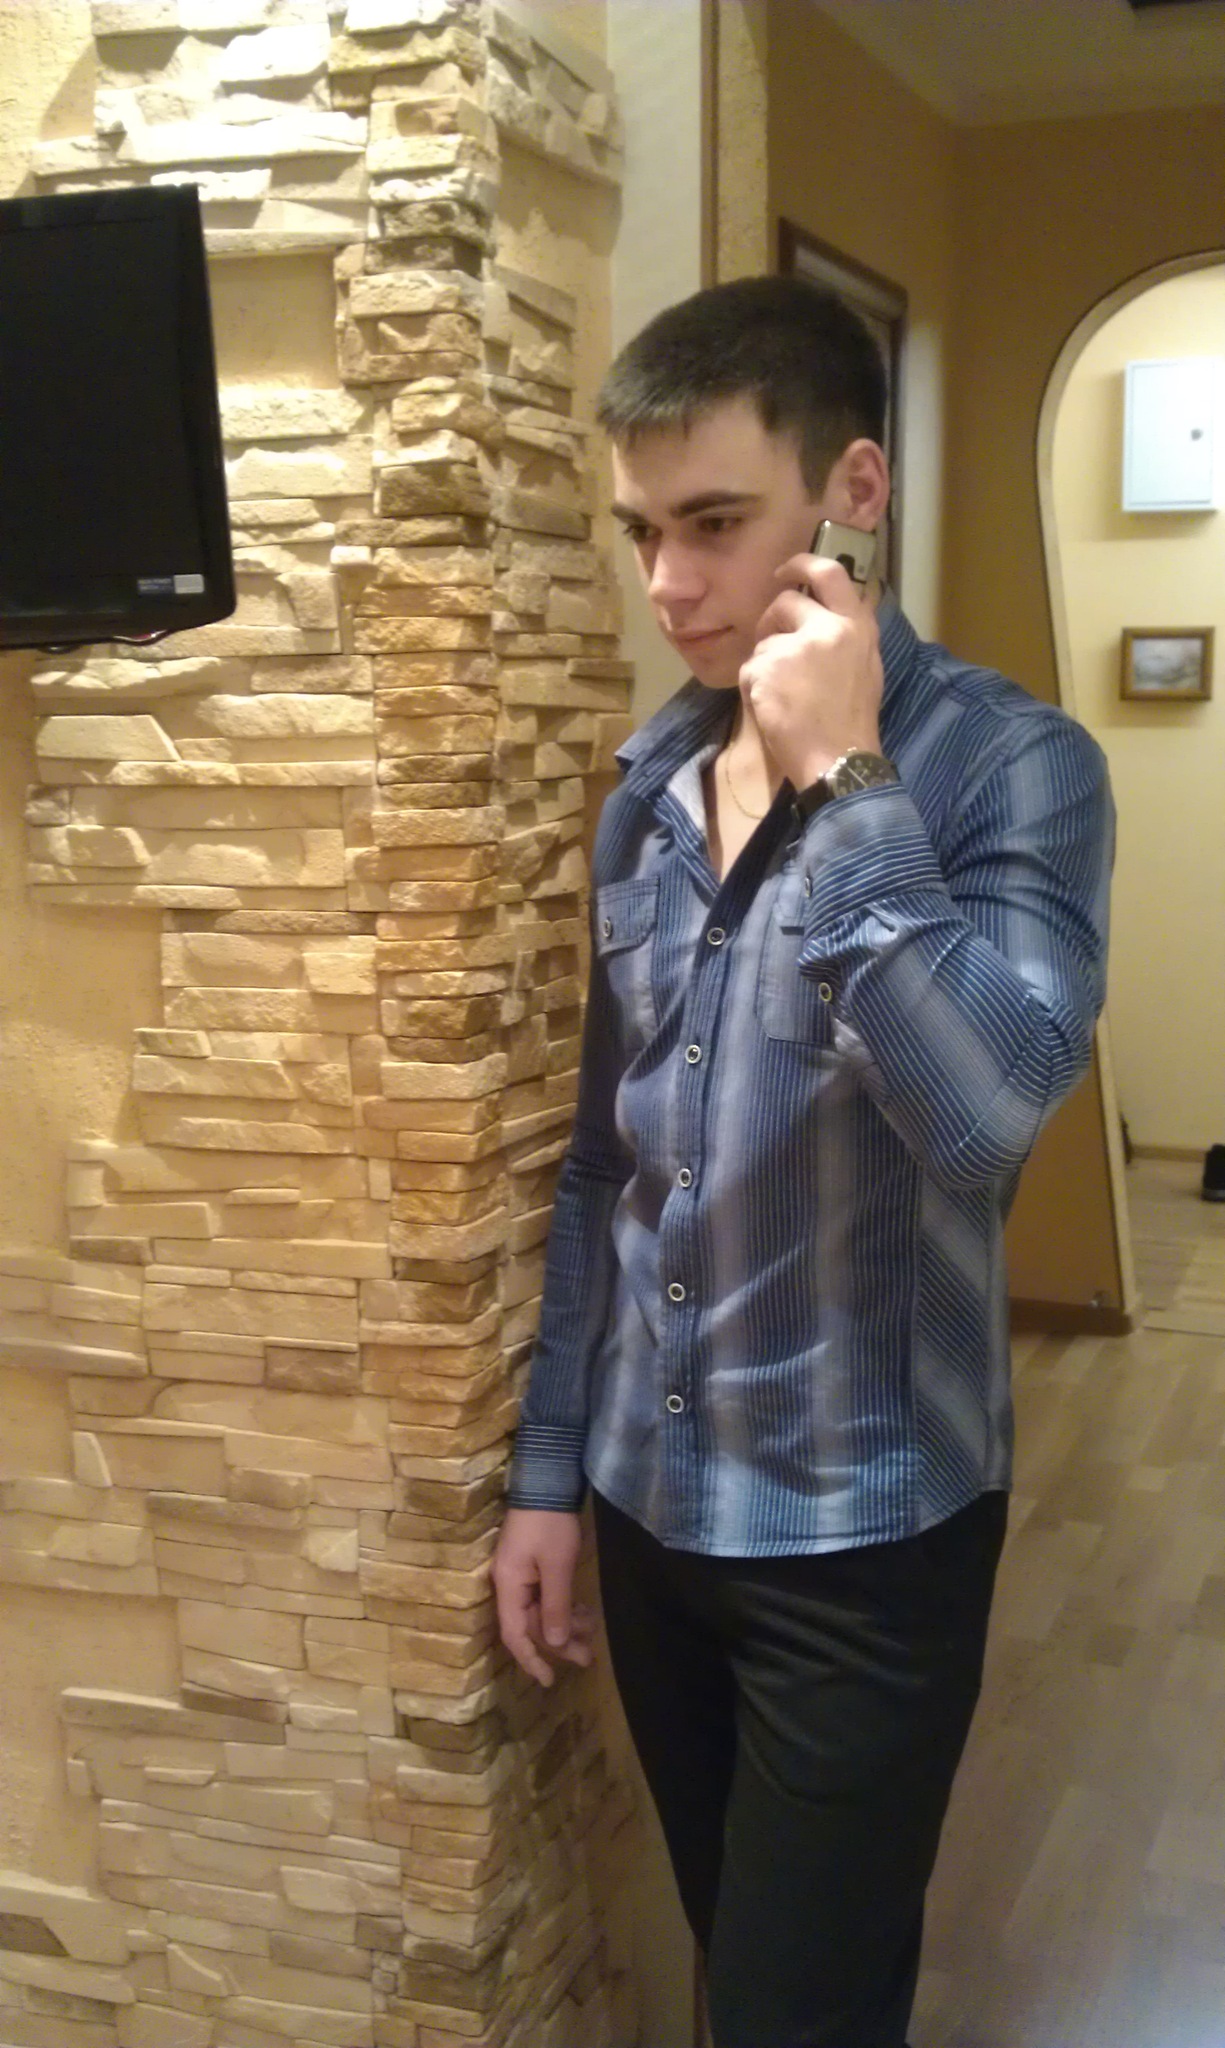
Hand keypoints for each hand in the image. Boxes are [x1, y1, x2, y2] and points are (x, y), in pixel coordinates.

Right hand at [491, 1507, 595, 1687]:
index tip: (550, 1681)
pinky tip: (583, 1611)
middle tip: (588, 1658)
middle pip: (530, 1626)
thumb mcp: (557, 1565)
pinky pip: (546, 1597)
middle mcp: (509, 1585)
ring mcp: (520, 1576)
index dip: (531, 1661)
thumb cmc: (550, 1524)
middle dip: (558, 1644)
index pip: (515, 1635)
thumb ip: (555, 1606)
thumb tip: (555, 1644)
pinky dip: (564, 1607)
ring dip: (565, 1625)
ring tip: (591, 1631)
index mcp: (508, 1586)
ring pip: (541, 1613)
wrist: (547, 1482)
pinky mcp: (533, 1567)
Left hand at [739, 554, 883, 791]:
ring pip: (765, 640)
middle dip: (773, 620)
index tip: (786, 571)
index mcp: (857, 626)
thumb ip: (846, 634)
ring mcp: (797, 646)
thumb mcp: (865, 666)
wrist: (839, 760)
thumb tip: (827, 611)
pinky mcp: (769, 667)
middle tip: (774, 647)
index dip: (803, 564)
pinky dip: (754, 688)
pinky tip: (773, 709)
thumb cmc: (851, 720)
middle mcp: (829, 627)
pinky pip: (749, 668)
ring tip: (784, 696)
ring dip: (766, 664)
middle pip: (786, 602)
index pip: (831, 573)